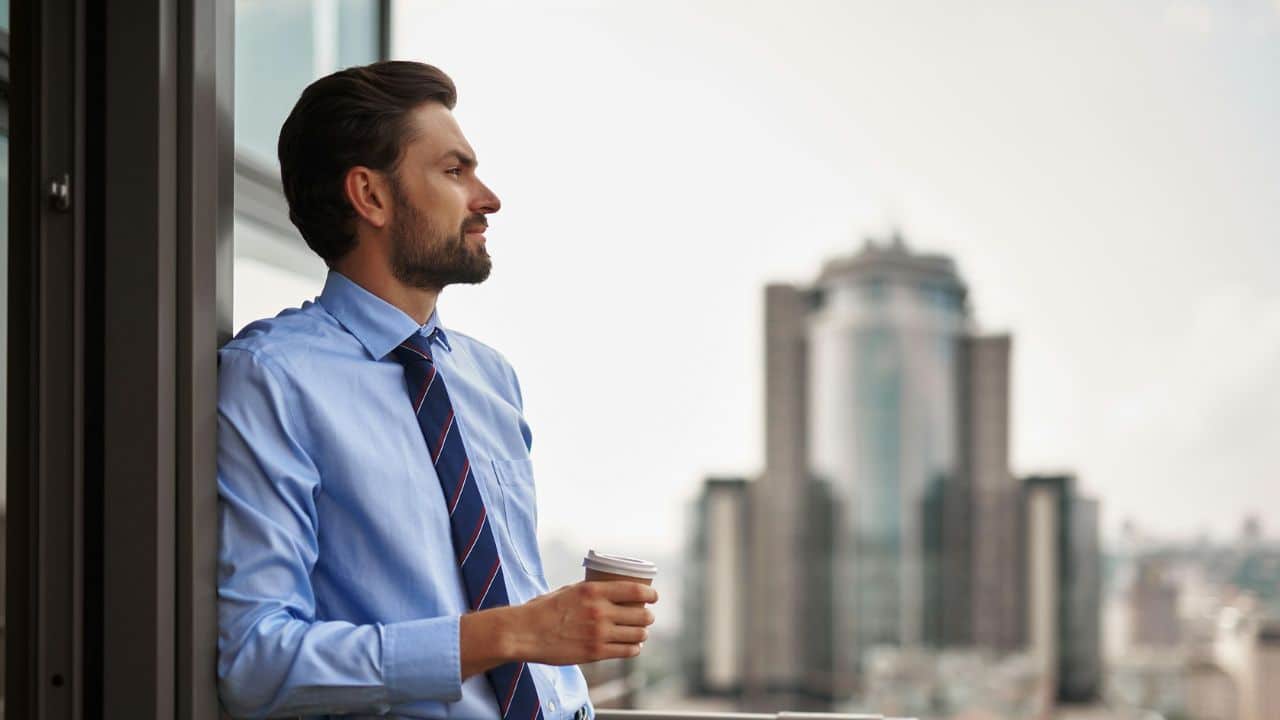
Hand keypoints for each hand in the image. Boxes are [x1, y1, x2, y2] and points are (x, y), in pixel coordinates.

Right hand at [510, 581, 657, 665]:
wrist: (525, 632)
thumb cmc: (544, 609)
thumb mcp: (570, 591)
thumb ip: (591, 591)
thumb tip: (609, 590)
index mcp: (594, 590)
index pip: (636, 590)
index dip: (651, 594)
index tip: (654, 597)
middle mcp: (600, 611)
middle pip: (641, 614)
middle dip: (648, 616)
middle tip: (646, 617)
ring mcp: (599, 633)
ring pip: (638, 634)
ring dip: (642, 633)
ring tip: (640, 633)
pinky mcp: (595, 653)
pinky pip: (626, 651)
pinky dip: (634, 648)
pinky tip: (633, 646)